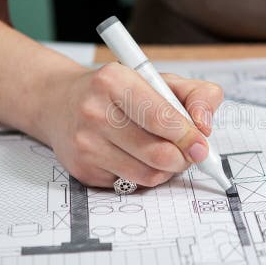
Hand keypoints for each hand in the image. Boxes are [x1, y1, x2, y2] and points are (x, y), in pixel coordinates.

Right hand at [38, 63, 224, 187]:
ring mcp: (86, 144)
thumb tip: (205, 127)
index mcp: (114, 81)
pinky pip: (130, 184)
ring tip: (165, 153)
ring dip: (167, 169)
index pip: (161, 117)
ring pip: (148, 175)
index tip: (201, 144)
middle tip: (189, 152)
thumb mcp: (159, 79)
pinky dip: (144, 175)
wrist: (60, 102)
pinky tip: (137, 157)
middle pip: (158, 153)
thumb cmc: (118, 91)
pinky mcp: (83, 170)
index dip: (188, 135)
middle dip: (183, 157)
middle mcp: (94, 111)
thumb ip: (196, 94)